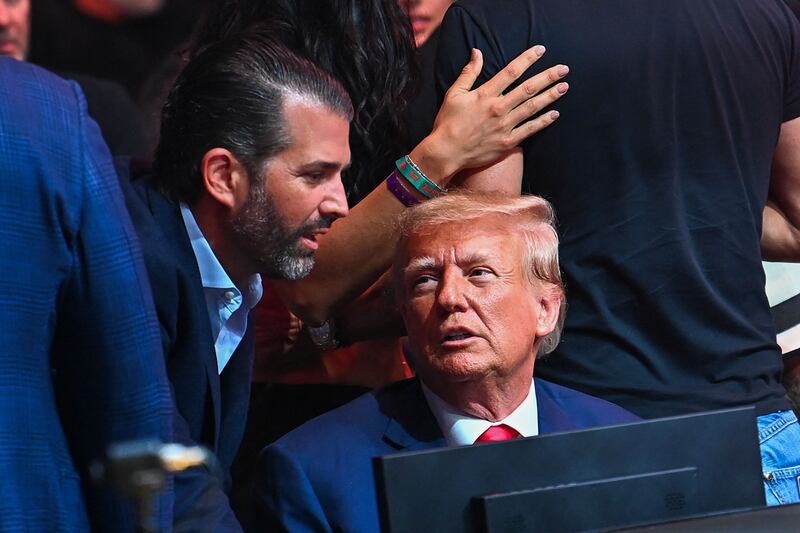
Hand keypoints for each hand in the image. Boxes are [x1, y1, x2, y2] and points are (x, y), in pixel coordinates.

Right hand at [413, 46, 568, 179]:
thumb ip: (468, 73)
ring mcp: (504, 127)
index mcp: (485, 95)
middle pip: (528, 89)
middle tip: (564, 69)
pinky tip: (555, 114)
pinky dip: (543, 122)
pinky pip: (529, 130)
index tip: (541, 51)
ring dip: (550, 96)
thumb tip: (477, 52)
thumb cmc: (448, 123)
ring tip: (564, 87)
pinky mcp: (507, 143)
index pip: (511, 72)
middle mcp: (498, 109)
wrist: (446, 153)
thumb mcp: (454, 94)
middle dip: (548, 77)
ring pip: (532, 108)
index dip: (527, 59)